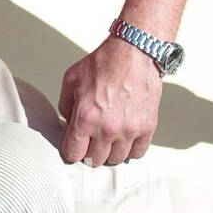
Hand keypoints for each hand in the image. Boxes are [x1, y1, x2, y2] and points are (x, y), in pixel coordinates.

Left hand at [58, 36, 162, 166]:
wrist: (134, 52)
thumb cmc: (102, 63)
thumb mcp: (71, 80)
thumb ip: (65, 106)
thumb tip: (68, 125)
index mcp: (85, 118)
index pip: (73, 154)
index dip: (71, 150)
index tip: (74, 145)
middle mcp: (107, 129)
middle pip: (94, 160)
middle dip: (89, 151)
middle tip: (90, 140)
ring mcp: (130, 130)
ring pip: (116, 159)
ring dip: (109, 151)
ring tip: (107, 138)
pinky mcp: (147, 127)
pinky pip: (138, 153)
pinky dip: (130, 149)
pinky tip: (124, 138)